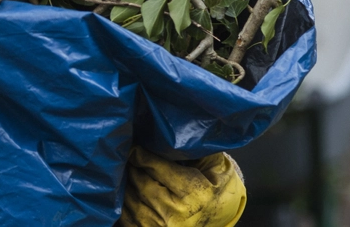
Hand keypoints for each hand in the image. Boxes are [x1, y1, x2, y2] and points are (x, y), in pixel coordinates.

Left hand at [119, 145, 245, 226]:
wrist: (225, 219)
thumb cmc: (221, 190)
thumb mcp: (217, 166)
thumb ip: (194, 149)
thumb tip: (169, 132)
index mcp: (195, 192)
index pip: (156, 167)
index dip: (140, 153)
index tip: (134, 146)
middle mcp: (177, 212)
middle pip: (141, 182)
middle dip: (132, 166)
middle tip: (126, 155)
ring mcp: (163, 226)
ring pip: (131, 199)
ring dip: (126, 183)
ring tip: (125, 171)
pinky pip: (128, 218)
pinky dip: (124, 203)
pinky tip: (127, 191)